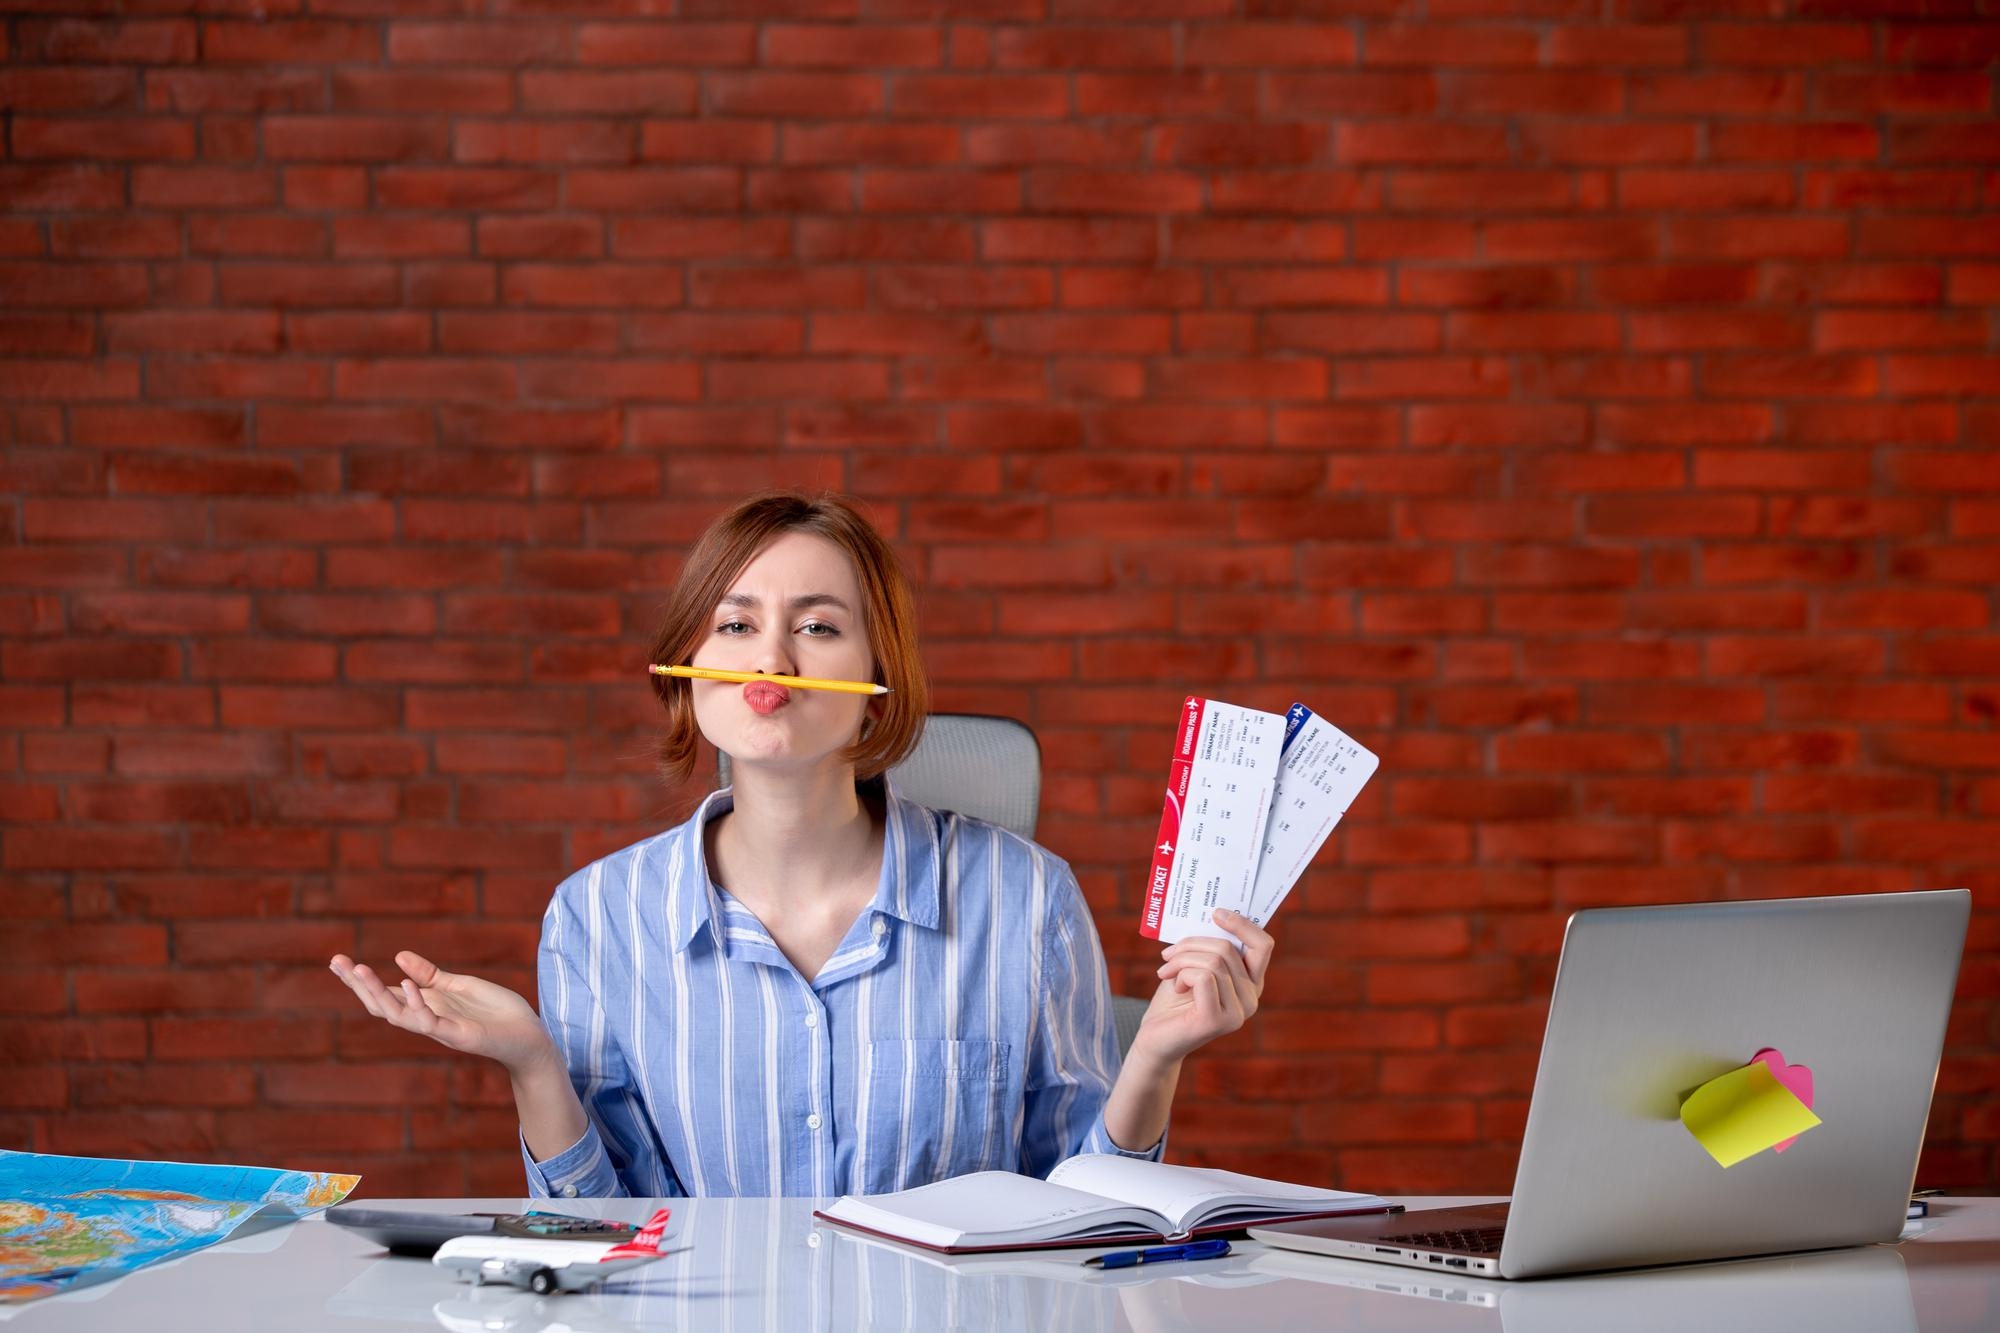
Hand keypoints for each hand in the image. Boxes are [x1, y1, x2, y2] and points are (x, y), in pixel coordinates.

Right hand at [328, 951, 556, 1076]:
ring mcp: (439, 1029)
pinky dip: (417, 1005)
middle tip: (336, 961)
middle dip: (358, 984)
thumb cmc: (496, 1012)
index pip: (384, 994)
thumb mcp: (460, 986)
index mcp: (425, 1006)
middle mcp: (426, 1019)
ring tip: (359, 970)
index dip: (360, 980)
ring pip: (397, 1015)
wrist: (529, 1036)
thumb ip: (431, 974)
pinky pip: (430, 1023)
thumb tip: (400, 957)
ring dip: (377, 993)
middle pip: (381, 1005)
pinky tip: (407, 986)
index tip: (337, 960)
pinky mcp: (458, 1035)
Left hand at [1128, 909, 1273, 1067]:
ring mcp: (1238, 1013)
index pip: (1263, 945)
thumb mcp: (1194, 965)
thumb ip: (1209, 948)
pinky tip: (1175, 986)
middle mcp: (1251, 999)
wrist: (1155, 1038)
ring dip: (1182, 959)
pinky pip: (1203, 977)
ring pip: (1214, 961)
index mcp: (1250, 982)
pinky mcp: (1217, 1021)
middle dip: (1192, 943)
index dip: (1242, 924)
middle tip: (1168, 953)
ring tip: (1166, 971)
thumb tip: (1212, 916)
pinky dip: (1182, 974)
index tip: (1216, 912)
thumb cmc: (1174, 999)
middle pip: (1228, 948)